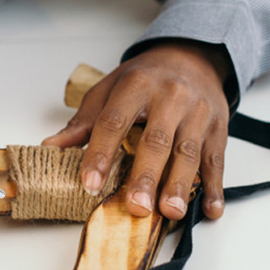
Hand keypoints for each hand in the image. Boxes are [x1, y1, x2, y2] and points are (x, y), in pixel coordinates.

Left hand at [42, 41, 230, 220]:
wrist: (190, 57)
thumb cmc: (143, 79)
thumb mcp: (108, 91)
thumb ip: (82, 123)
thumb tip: (50, 147)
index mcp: (135, 86)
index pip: (113, 122)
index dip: (100, 154)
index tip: (89, 183)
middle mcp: (170, 97)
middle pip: (155, 141)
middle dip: (145, 176)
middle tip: (135, 206)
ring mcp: (197, 112)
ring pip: (188, 152)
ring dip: (179, 185)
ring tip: (169, 212)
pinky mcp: (218, 127)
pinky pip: (217, 159)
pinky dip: (215, 186)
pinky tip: (209, 209)